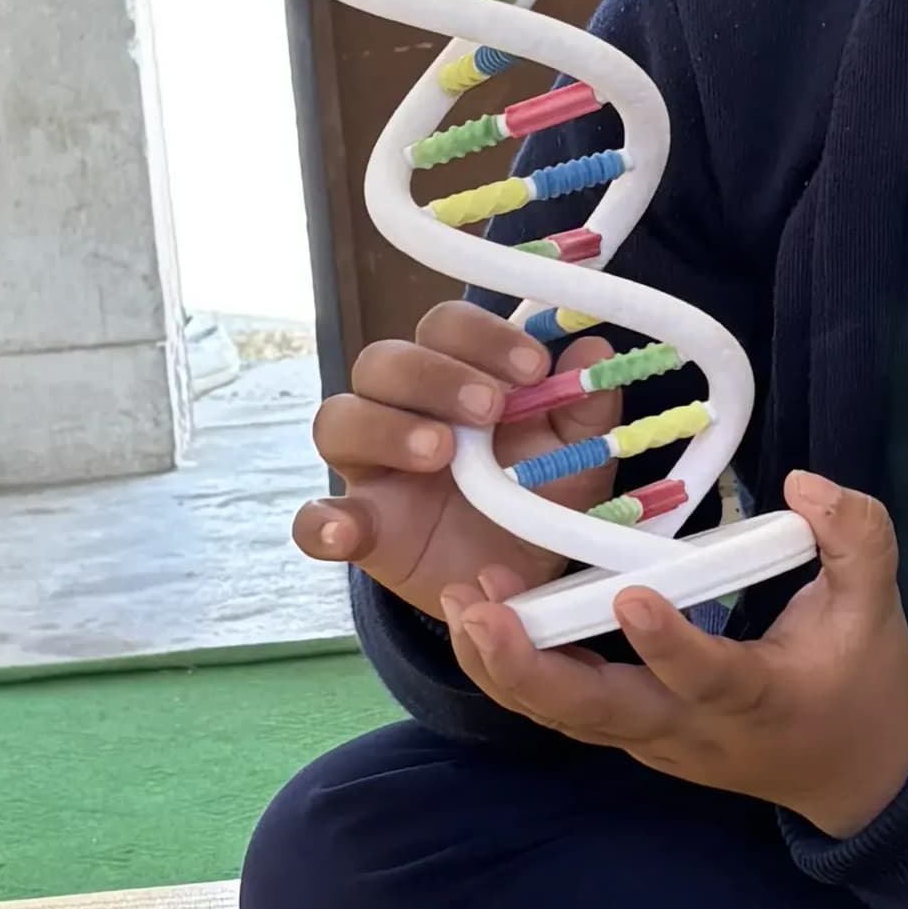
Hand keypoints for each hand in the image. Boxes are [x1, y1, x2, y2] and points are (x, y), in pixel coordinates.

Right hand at [293, 299, 582, 615]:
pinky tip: (344, 531)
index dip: (482, 335)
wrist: (523, 581)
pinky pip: (313, 519)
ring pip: (339, 420)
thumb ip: (585, 408)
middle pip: (382, 361)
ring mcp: (372, 469)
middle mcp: (401, 410)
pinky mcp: (360, 528)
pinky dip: (320, 522)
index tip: (533, 368)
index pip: (444, 328)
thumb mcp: (577, 456)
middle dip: (433, 375)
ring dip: (385, 427)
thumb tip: (594, 351)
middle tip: (487, 408)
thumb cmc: (540, 496)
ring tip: (440, 452)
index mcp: (454, 378)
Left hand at [439, 472, 907, 834]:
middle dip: (533, 669)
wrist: (851, 776)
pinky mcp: (631, 736)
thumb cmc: (862, 684)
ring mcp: (653, 741)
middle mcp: (691, 730)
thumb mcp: (877, 609)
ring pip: (567, 718)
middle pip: (600, 714)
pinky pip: (566, 712)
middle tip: (482, 613)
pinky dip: (517, 674)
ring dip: (506, 669)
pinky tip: (478, 622)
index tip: (629, 598)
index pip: (707, 677)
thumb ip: (856, 538)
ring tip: (461, 605)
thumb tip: (807, 483)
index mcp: (758, 698)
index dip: (668, 646)